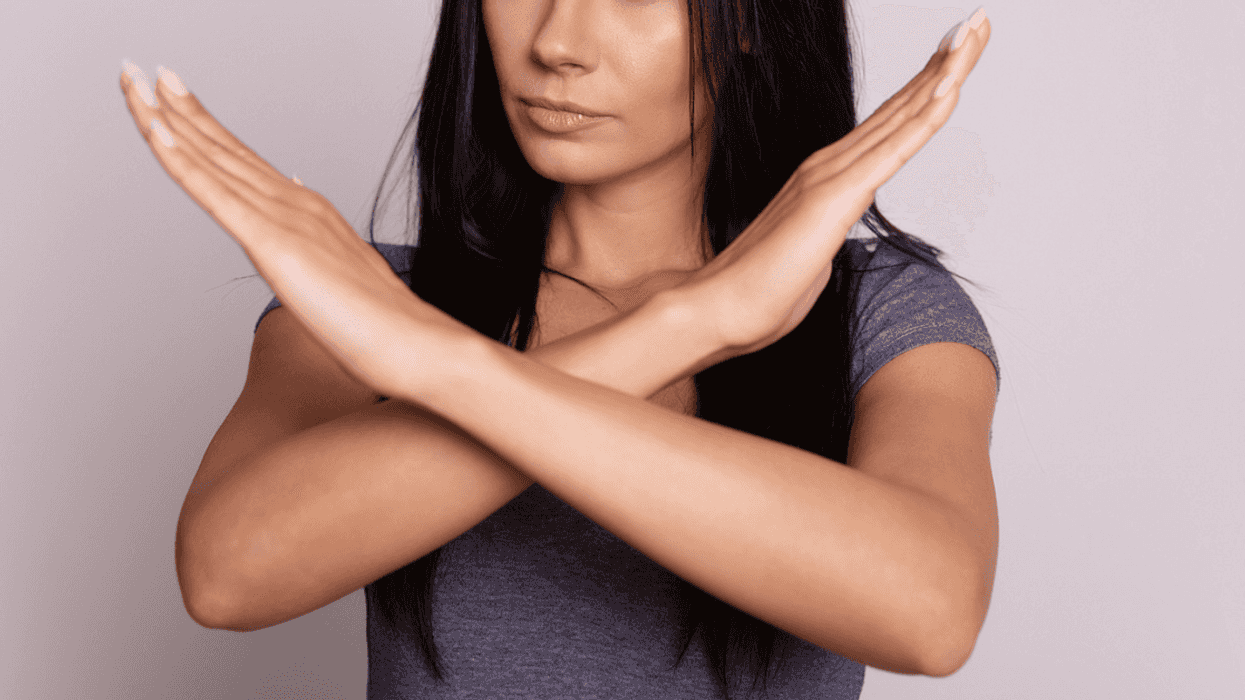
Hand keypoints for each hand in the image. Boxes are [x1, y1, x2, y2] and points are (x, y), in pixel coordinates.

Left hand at [119, 61, 462, 399]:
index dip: (209, 129)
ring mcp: (284, 218)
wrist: (412, 341)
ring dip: (168, 119)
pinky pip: (215, 194)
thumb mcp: (344, 273)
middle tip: (144, 71)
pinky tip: (157, 133)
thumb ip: (320, 240)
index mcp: (309, 210)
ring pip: (212, 160)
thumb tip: (302, 203)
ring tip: (137, 82)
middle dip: (180, 109)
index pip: (247, 162)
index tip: (178, 99)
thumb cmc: (384, 324)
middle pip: (225, 148)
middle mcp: (295, 202)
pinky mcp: (273, 243)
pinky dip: (183, 161)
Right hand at [675, 10, 990, 357]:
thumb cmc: (756, 293)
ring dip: (944, 73)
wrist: (715, 310)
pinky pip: (892, 151)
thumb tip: (823, 243)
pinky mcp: (834, 199)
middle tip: (979, 24)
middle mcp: (828, 166)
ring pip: (902, 117)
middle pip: (900, 106)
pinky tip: (950, 88)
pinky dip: (924, 117)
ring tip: (975, 32)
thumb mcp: (807, 260)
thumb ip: (822, 241)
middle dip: (945, 62)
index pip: (888, 125)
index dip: (925, 86)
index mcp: (825, 179)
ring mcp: (831, 177)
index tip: (956, 56)